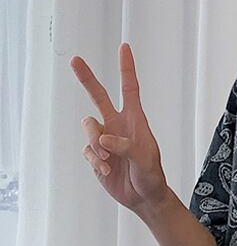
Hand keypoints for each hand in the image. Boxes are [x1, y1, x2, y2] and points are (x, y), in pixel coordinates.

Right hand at [70, 43, 170, 215]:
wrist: (144, 198)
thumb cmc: (152, 177)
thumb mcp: (145, 161)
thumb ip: (126, 147)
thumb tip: (105, 139)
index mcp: (135, 121)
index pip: (130, 89)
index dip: (126, 69)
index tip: (124, 48)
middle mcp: (118, 125)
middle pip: (99, 96)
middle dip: (87, 78)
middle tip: (76, 61)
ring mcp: (106, 139)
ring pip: (89, 127)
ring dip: (97, 144)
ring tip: (109, 159)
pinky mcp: (97, 154)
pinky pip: (88, 150)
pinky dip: (96, 161)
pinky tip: (107, 170)